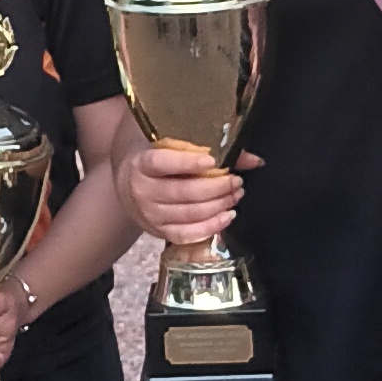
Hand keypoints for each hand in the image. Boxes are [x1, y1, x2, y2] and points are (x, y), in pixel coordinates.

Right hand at [124, 143, 255, 244]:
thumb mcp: (170, 145)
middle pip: (183, 192)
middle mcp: (142, 192)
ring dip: (218, 205)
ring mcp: (150, 215)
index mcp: (141, 164)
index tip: (212, 160)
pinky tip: (227, 216)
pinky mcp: (159, 232)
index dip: (187, 163)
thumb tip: (254, 160)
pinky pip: (188, 234)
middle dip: (216, 187)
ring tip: (236, 194)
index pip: (162, 163)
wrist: (127, 185)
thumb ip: (208, 148)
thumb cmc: (155, 161)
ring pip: (189, 214)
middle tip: (236, 181)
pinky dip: (211, 227)